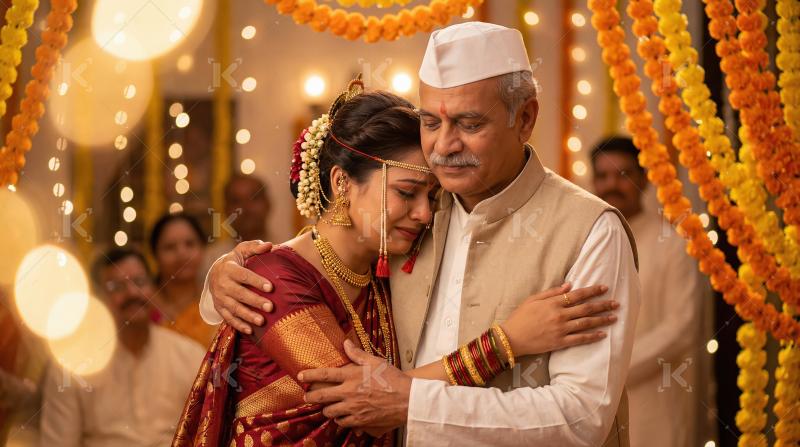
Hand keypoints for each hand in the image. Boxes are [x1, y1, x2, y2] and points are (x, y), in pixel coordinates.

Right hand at [210, 240, 274, 333]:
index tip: (271, 287)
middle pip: (239, 294)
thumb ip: (255, 247)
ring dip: (248, 315)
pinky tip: (250, 331)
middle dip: (255, 301)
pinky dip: (238, 325)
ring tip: (262, 321)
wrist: (214, 273)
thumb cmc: (235, 261)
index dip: (257, 281)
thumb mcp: (242, 251)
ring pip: (234, 308)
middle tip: (270, 307)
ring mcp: (220, 298)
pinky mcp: (219, 308)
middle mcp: (222, 284)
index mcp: (229, 269)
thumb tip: (269, 245)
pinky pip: (228, 318)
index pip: (243, 276)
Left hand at [298, 340, 410, 430]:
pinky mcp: (359, 421)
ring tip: (327, 407)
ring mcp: (353, 408)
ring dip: (327, 409)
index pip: (324, 375)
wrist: (407, 400)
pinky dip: (340, 419)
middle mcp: (348, 393)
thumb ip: (357, 354)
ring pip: (330, 412)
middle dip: (310, 398)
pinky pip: (342, 422)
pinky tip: (342, 416)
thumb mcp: (375, 361)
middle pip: (321, 397)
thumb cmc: (393, 379)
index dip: (309, 375)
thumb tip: (346, 343)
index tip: (300, 376)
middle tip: (306, 397)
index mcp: (351, 376)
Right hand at [500, 282, 617, 356]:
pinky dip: (592, 336)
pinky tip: (602, 334)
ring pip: (586, 323)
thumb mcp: (533, 299)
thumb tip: (569, 285)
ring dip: (602, 320)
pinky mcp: (560, 342)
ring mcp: (561, 329)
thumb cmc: (520, 317)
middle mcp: (560, 315)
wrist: (511, 338)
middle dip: (603, 305)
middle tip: (616, 303)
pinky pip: (580, 339)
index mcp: (553, 303)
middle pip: (586, 308)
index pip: (578, 295)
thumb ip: (552, 292)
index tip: (605, 288)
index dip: (593, 291)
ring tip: (614, 317)